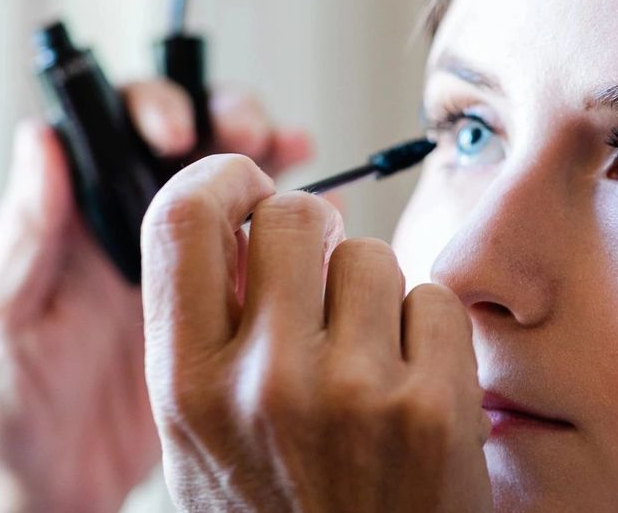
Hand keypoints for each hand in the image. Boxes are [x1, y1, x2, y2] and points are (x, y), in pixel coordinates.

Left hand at [0, 82, 310, 511]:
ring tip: (299, 162)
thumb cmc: (5, 408)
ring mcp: (186, 270)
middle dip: (230, 125)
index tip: (178, 135)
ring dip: (275, 166)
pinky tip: (328, 216)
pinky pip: (271, 256)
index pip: (121, 135)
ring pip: (239, 192)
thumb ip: (26, 235)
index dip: (158, 113)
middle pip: (195, 147)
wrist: (52, 485)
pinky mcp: (226, 310)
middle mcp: (135, 234)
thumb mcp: (1, 319)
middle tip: (255, 138)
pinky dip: (302, 230)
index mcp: (78, 221)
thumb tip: (43, 142)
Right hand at [140, 155, 491, 511]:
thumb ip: (210, 331)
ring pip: (373, 254)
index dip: (222, 179)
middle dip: (315, 232)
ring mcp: (352, 392)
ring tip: (369, 362)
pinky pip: (436, 300)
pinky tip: (414, 390)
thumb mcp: (204, 438)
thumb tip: (249, 220)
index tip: (250, 187)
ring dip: (375, 292)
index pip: (181, 218)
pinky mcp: (432, 405)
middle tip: (324, 279)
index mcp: (183, 386)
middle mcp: (261, 382)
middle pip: (296, 214)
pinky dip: (430, 332)